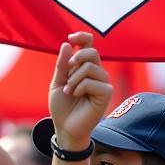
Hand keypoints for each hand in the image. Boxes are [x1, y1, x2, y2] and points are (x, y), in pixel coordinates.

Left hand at [49, 33, 112, 148]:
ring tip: (70, 91)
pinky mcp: (106, 93)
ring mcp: (103, 83)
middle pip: (91, 52)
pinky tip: (76, 96)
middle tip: (67, 73)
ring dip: (74, 79)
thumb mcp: (57, 82)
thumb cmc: (62, 106)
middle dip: (75, 60)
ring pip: (89, 67)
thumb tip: (68, 44)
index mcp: (85, 68)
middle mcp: (97, 73)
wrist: (64, 127)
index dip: (82, 37)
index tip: (71, 37)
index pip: (90, 45)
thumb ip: (62, 65)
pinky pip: (92, 82)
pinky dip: (80, 87)